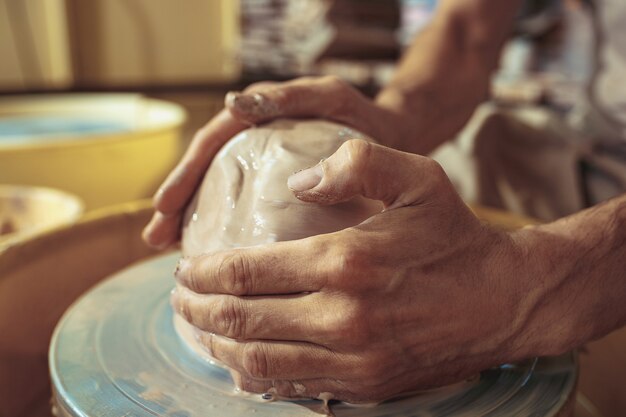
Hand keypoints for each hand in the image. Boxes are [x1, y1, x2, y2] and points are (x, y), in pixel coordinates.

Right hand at [142, 76, 413, 249]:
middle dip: (180, 202)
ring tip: (170, 249)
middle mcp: (256, 144)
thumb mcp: (328, 98)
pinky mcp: (281, 192)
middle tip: (158, 237)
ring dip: (192, 218)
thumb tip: (233, 103)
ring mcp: (268, 169)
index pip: (213, 144)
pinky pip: (246, 209)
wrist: (394, 138)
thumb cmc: (362, 117)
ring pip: (221, 192)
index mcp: (261, 120)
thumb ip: (290, 98)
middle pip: (207, 171)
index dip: (186, 173)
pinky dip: (225, 228)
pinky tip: (215, 259)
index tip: (166, 205)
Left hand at [172, 139, 538, 402]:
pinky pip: (292, 386)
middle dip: (196, 310)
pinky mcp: (364, 385)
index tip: (185, 267)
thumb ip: (357, 163)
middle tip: (178, 298)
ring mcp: (352, 359)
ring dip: (216, 346)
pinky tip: (241, 361)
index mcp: (346, 262)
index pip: (246, 272)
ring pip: (257, 361)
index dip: (203, 272)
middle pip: (240, 321)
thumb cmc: (456, 237)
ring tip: (198, 329)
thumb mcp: (419, 178)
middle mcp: (342, 317)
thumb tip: (298, 179)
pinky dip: (255, 375)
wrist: (502, 301)